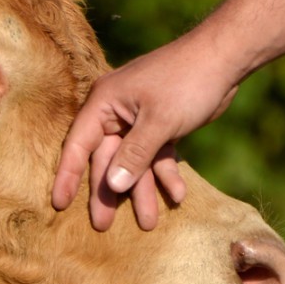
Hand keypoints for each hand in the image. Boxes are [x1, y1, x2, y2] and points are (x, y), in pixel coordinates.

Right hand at [52, 38, 238, 230]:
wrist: (226, 57)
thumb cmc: (187, 81)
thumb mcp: (159, 122)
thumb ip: (135, 155)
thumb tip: (112, 185)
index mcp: (104, 103)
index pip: (78, 145)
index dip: (68, 176)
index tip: (58, 204)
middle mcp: (116, 112)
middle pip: (106, 159)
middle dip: (110, 192)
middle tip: (103, 226)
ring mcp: (138, 119)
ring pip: (134, 162)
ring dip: (143, 190)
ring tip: (148, 223)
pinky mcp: (160, 125)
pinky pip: (156, 156)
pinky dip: (165, 174)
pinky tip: (178, 195)